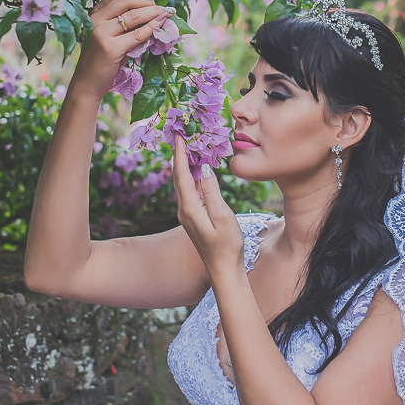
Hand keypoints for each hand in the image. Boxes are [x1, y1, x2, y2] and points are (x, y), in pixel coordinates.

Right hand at [72, 0, 174, 99]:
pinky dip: (151, 28)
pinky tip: (159, 26)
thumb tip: (154, 12)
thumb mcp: (110, 35)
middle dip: (148, 0)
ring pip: (133, 14)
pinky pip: (137, 34)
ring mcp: (101, 33)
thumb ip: (125, 23)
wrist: (87, 83)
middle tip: (160, 7)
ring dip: (153, 12)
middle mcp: (96, 19)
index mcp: (95, 12)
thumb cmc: (102, 59)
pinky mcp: (110, 49)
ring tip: (164, 14)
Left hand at [172, 137, 243, 280]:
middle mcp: (184, 209)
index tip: (178, 135)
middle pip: (178, 176)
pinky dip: (191, 176)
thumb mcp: (222, 216)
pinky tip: (197, 170)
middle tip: (181, 134)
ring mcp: (188, 214)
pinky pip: (189, 190)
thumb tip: (204, 168)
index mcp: (189, 207)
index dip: (180, 154)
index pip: (182, 174)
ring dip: (185, 164)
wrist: (223, 269)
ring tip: (188, 146)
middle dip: (179, 155)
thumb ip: (212, 191)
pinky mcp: (194, 217)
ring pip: (183, 183)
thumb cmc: (226, 245)